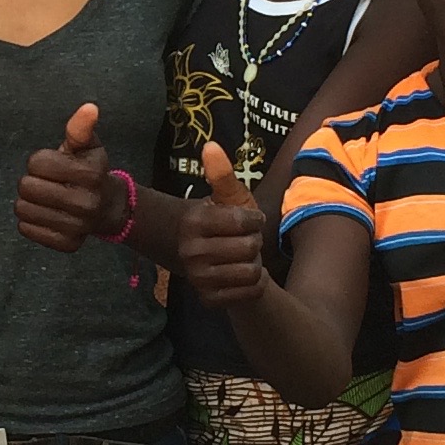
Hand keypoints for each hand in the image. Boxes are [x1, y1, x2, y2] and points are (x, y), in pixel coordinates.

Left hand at [14, 102, 120, 253]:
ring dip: (29, 201)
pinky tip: (46, 213)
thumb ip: (81, 128)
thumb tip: (89, 108)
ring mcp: (76, 226)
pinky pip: (26, 228)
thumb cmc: (90, 171)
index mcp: (90, 174)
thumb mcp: (88, 147)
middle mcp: (85, 202)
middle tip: (47, 182)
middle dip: (32, 181)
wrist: (108, 208)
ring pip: (23, 209)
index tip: (53, 165)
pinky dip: (31, 220)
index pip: (36, 163)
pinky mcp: (66, 244)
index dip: (40, 161)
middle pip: (26, 187)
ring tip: (45, 198)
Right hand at [174, 141, 267, 306]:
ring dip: (253, 264)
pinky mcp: (207, 299)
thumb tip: (210, 144)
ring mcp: (197, 277)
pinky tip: (240, 276)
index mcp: (194, 221)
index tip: (245, 221)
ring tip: (240, 258)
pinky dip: (253, 285)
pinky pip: (249, 291)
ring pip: (251, 271)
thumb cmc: (224, 224)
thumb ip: (222, 174)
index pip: (245, 222)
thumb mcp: (228, 198)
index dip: (253, 220)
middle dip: (254, 243)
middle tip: (241, 242)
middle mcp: (190, 251)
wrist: (211, 261)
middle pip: (250, 247)